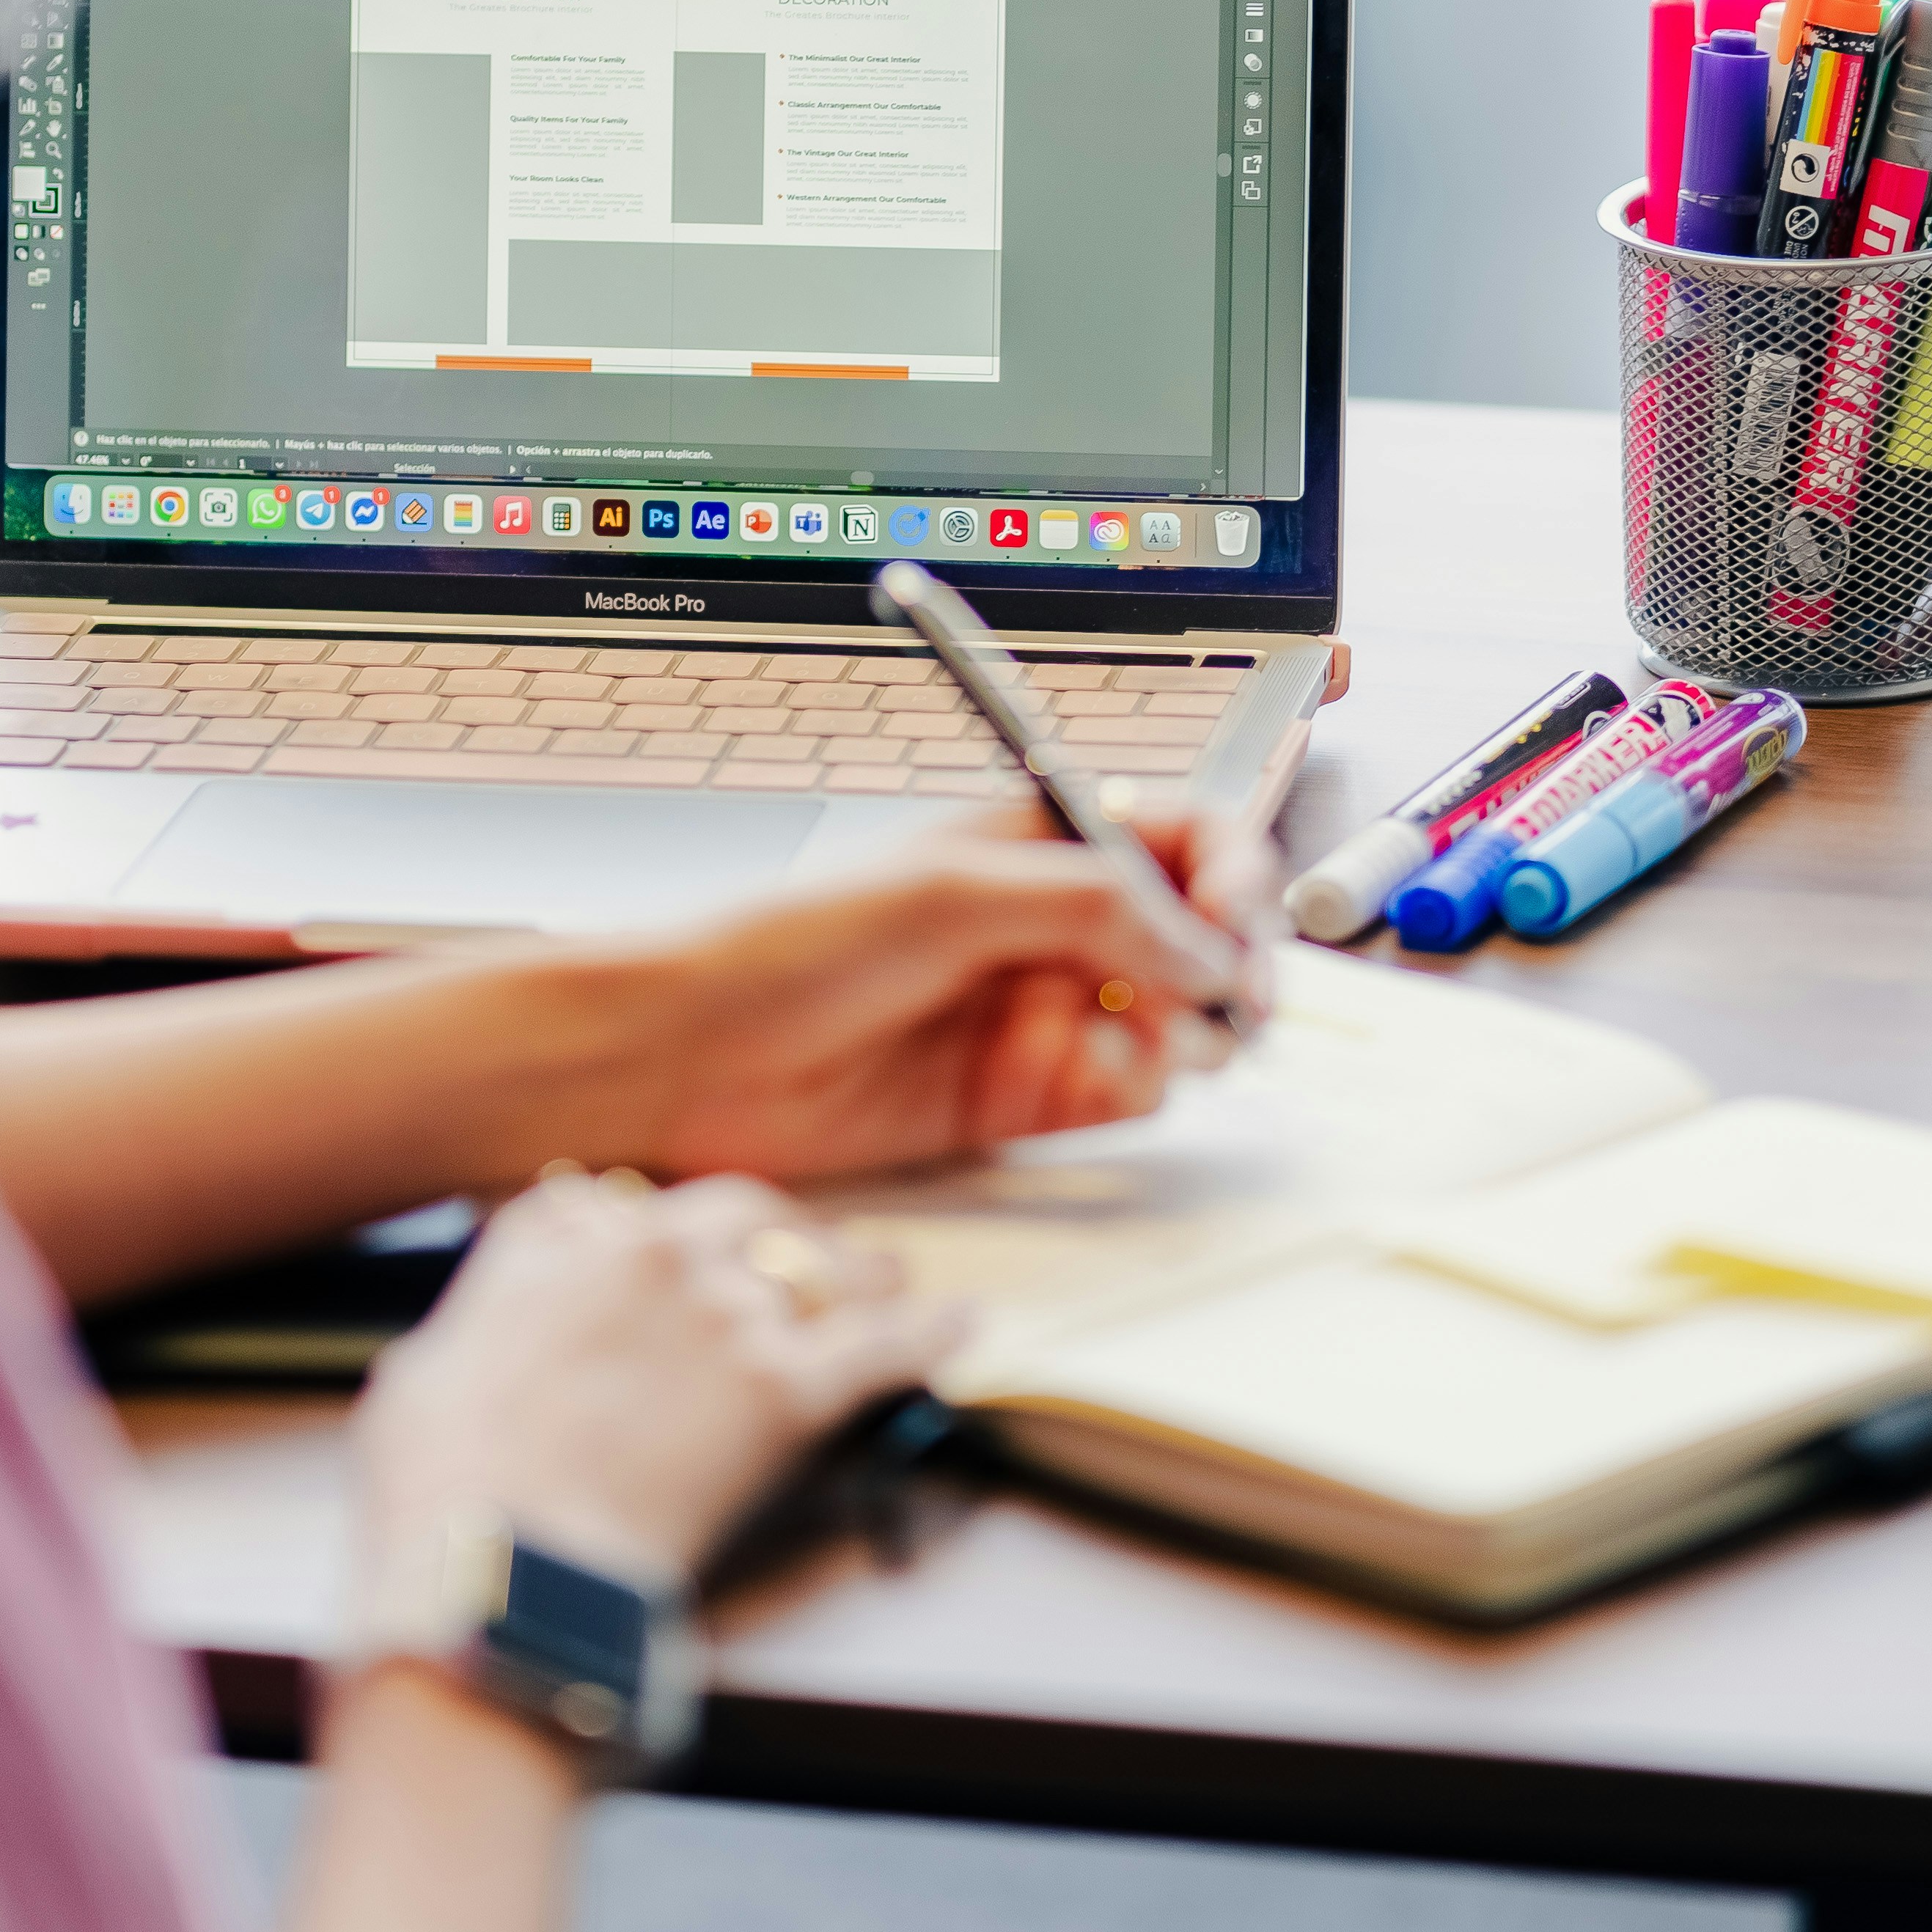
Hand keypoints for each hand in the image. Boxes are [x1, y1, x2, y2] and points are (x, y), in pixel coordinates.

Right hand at [351, 1171, 949, 1591]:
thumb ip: (480, 1323)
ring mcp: (727, 1315)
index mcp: (555, 1244)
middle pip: (740, 1213)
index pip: (621, 1206)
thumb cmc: (439, 1498)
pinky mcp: (789, 1387)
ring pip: (822, 1266)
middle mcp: (649, 1253)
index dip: (656, 1233)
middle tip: (801, 1253)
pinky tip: (960, 1324)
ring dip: (857, 1272)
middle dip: (775, 1232)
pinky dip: (929, 1333)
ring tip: (887, 1277)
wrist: (500, 1572)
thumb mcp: (422, 1378)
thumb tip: (492, 1316)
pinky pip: (886, 1342)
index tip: (675, 1249)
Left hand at [553, 805, 1281, 1185]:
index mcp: (1034, 841)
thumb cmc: (786, 947)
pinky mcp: (1026, 1095)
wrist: (693, 1059)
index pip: (1178, 836)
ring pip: (1175, 1018)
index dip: (1230, 868)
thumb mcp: (950, 892)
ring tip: (1159, 1036)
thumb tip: (1203, 944)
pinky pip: (1125, 1090)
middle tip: (1233, 995)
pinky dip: (1134, 1085)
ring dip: (1188, 1028)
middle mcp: (1049, 924)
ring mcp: (1042, 1010)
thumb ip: (1093, 906)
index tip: (1238, 913)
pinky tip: (1096, 1076)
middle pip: (1197, 933)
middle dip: (1230, 960)